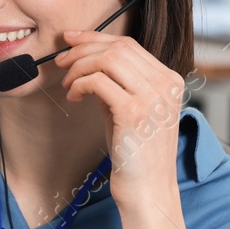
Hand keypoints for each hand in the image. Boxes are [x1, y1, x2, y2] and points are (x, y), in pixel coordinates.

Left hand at [55, 29, 197, 228]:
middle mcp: (165, 84)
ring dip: (79, 67)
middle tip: (61, 60)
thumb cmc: (136, 155)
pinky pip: (99, 82)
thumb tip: (86, 62)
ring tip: (67, 83)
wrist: (148, 190)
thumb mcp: (129, 111)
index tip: (72, 40)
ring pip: (107, 59)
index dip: (96, 37)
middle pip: (118, 47)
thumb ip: (117, 84)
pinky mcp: (134, 112)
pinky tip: (73, 97)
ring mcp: (152, 97)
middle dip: (83, 48)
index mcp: (169, 80)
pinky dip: (80, 84)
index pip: (129, 44)